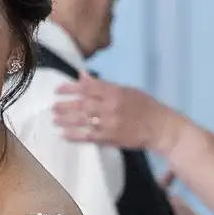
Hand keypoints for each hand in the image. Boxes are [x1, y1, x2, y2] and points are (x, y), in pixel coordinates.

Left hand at [53, 76, 182, 155]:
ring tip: (55, 120)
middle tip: (53, 107)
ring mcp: (110, 123)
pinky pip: (88, 137)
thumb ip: (103, 85)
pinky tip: (64, 135)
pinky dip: (75, 136)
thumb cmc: (145, 106)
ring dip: (66, 120)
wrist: (160, 127)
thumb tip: (82, 76)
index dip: (70, 88)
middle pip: (82, 104)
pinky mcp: (110, 138)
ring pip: (82, 121)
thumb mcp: (126, 90)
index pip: (87, 87)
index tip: (57, 90)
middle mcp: (111, 106)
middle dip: (65, 106)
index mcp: (115, 91)